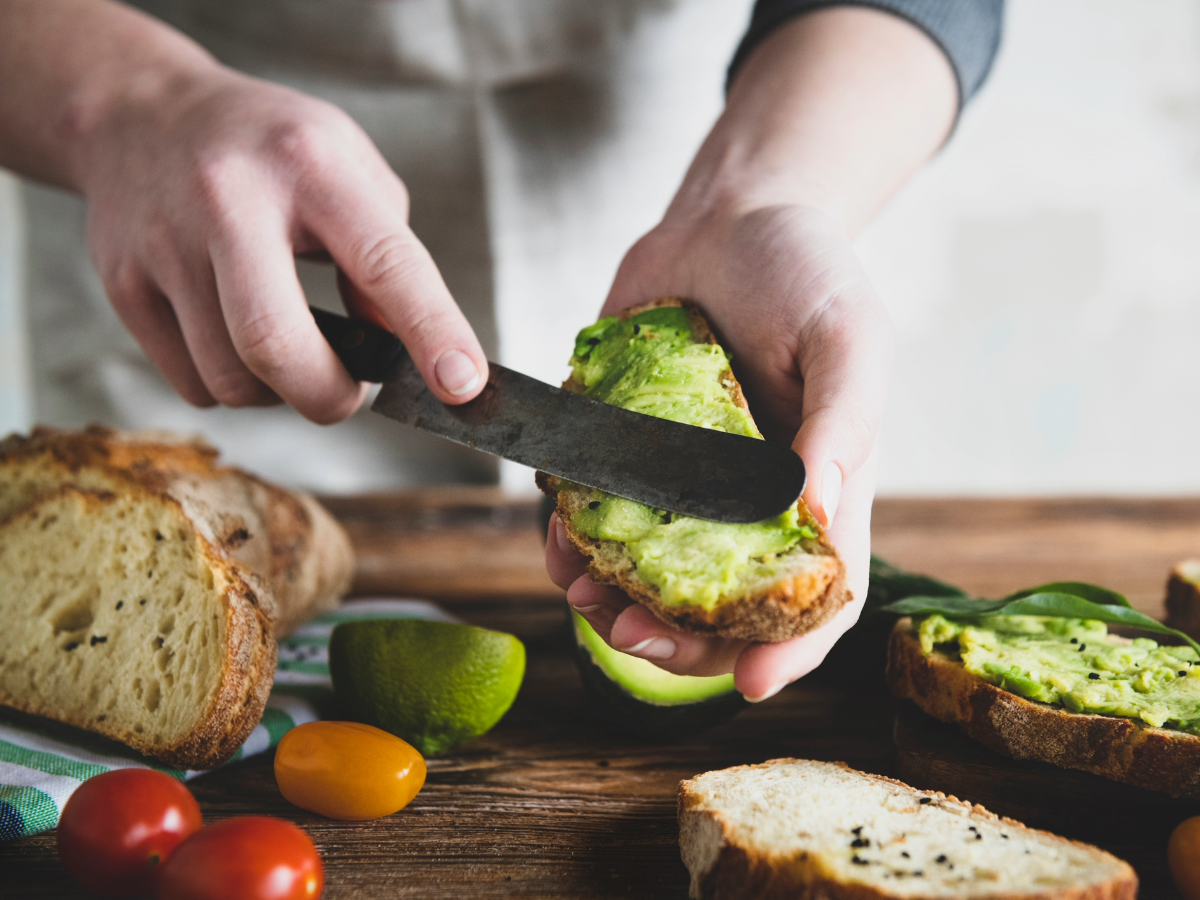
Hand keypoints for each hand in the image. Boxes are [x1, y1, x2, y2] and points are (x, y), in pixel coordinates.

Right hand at [78, 63, 486, 421]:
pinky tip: (237, 340)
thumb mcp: (348, 170)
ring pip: (230, 380)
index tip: (463, 385)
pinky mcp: (123, 284)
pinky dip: (231, 386)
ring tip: (289, 348)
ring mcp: (165, 244)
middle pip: (276, 345)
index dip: (431, 331)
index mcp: (309, 166)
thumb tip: (406, 350)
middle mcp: (228, 200)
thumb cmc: (267, 150)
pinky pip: (190, 384)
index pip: (385, 262)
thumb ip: (388, 256)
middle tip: (350, 390)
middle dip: (329, 396)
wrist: (139, 114)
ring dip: (277, 393)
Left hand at [545, 200, 892, 699]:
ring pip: (649, 577)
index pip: (815, 597)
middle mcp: (746, 502)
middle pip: (721, 610)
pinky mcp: (625, 450)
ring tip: (583, 595)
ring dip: (612, 602)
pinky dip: (573, 540)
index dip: (791, 650)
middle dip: (677, 644)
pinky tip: (558, 539)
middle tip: (631, 638)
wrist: (725, 215)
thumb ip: (843, 421)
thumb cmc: (805, 271)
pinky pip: (596, 517)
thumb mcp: (848, 335)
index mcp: (816, 491)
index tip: (753, 685)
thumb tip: (819, 510)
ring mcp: (682, 483)